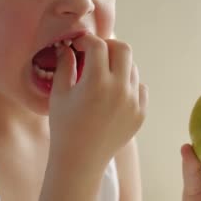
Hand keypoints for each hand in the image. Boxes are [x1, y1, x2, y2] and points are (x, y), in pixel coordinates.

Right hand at [48, 33, 147, 170]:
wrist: (80, 161)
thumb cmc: (64, 126)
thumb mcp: (59, 93)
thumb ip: (65, 64)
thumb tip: (68, 47)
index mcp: (96, 82)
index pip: (99, 45)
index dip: (87, 40)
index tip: (79, 45)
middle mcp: (119, 89)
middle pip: (123, 49)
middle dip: (108, 46)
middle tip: (96, 53)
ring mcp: (133, 102)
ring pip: (133, 68)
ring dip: (118, 65)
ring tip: (103, 75)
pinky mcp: (141, 113)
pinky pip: (140, 87)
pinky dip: (128, 84)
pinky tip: (113, 92)